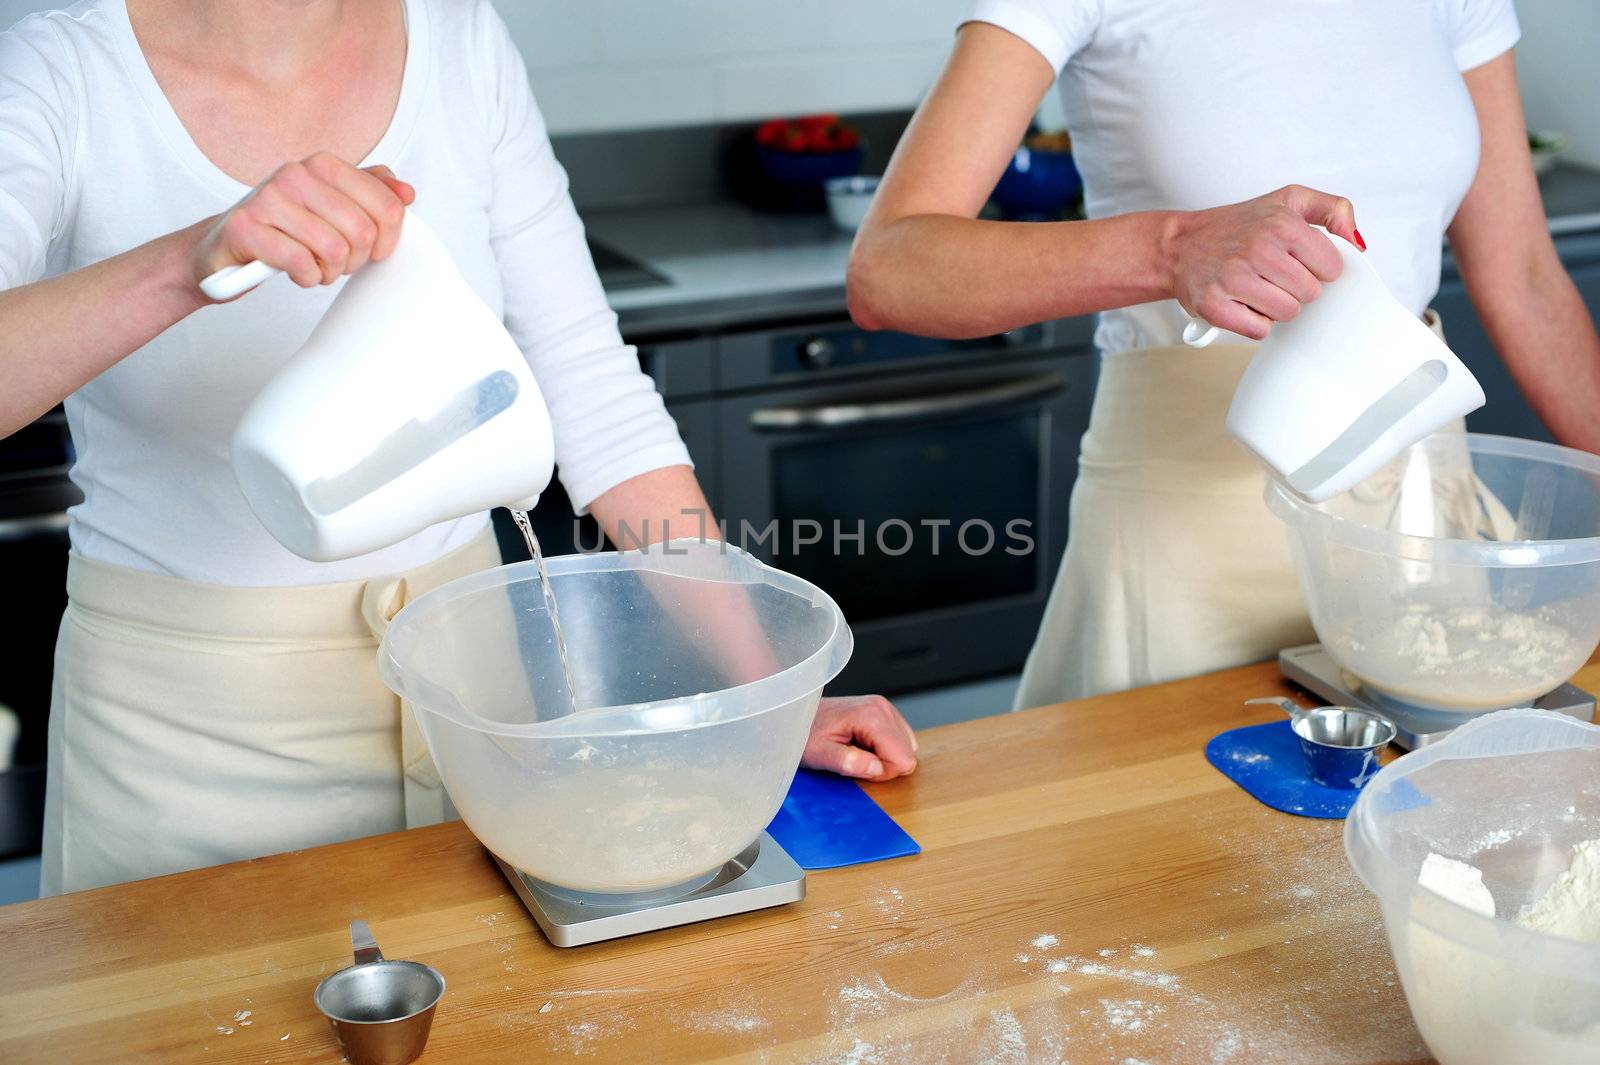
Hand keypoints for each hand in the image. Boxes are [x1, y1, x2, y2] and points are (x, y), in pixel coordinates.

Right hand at [191, 152, 414, 296]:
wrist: (223, 246)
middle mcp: (295, 174)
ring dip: (328, 271)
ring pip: (334, 250)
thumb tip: (406, 193)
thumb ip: (370, 193)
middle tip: (335, 262)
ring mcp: (267, 198)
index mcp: (322, 165)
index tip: (372, 251)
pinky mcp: (245, 228)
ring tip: (313, 265)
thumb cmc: (283, 229)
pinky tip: (295, 271)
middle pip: (363, 232)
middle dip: (354, 260)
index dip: (387, 240)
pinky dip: (305, 277)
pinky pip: (300, 263)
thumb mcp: (330, 206)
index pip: (388, 206)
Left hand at [801, 695, 918, 781]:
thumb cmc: (805, 734)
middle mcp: (882, 708)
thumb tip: (877, 768)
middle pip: (907, 754)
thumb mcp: (820, 754)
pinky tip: (861, 744)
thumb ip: (847, 762)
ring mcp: (885, 708)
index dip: (881, 772)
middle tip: (854, 757)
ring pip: (905, 748)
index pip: (903, 760)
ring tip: (856, 750)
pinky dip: (883, 749)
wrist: (797, 715)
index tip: (857, 764)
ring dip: (882, 757)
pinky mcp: (883, 712)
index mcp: (872, 716)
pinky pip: (899, 741)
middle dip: (882, 765)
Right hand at [1165, 184, 1362, 340]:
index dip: (1316, 268)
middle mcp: (1258, 249)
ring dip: (1275, 307)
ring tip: (1257, 289)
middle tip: (1272, 275)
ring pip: (1287, 313)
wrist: (1180, 246)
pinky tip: (1242, 303)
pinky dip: (1253, 322)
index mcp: (1282, 224)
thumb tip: (1357, 242)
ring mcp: (1234, 279)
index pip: (1331, 267)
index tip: (1297, 262)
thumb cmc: (1237, 227)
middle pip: (1310, 294)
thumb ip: (1332, 209)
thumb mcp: (1287, 200)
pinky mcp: (1215, 306)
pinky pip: (1259, 330)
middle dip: (1295, 288)